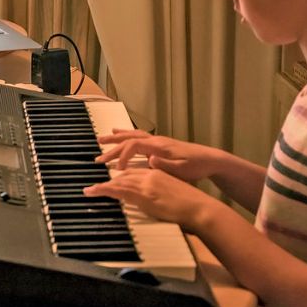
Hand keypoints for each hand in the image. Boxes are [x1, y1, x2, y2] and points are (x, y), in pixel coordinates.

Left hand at [83, 168, 216, 232]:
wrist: (201, 208)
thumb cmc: (193, 205)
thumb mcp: (176, 193)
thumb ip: (164, 192)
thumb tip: (158, 199)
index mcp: (159, 174)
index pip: (135, 172)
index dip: (122, 174)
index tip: (112, 178)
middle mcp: (151, 175)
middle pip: (125, 174)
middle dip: (110, 178)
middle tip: (95, 185)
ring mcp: (147, 184)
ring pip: (119, 181)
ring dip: (103, 185)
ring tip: (89, 190)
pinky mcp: (144, 195)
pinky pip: (119, 190)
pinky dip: (104, 189)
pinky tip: (94, 191)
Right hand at [96, 129, 216, 182]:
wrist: (209, 159)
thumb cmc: (196, 166)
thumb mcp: (181, 169)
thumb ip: (165, 165)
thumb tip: (149, 160)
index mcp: (158, 146)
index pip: (133, 146)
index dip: (123, 157)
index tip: (117, 170)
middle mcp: (155, 140)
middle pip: (129, 140)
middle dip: (112, 148)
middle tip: (97, 158)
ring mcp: (157, 141)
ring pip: (132, 136)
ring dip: (116, 138)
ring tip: (101, 139)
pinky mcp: (159, 144)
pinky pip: (138, 137)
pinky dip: (126, 136)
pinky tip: (120, 135)